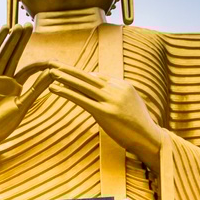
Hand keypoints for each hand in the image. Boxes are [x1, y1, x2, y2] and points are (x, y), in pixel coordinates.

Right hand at [0, 24, 55, 150]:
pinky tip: (3, 31)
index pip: (28, 69)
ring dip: (10, 39)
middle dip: (21, 40)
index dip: (39, 62)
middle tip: (29, 24)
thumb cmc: (4, 125)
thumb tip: (53, 74)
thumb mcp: (23, 105)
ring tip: (18, 25)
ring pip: (3, 53)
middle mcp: (3, 79)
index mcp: (15, 87)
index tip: (51, 58)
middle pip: (14, 55)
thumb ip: (36, 88)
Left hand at [46, 64, 165, 163]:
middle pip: (88, 76)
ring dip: (65, 78)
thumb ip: (118, 94)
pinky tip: (54, 89)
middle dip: (69, 69)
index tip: (67, 70)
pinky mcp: (104, 113)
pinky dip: (66, 93)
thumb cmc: (139, 124)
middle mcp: (116, 89)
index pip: (99, 77)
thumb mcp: (131, 103)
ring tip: (51, 72)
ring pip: (83, 85)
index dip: (81, 75)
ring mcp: (110, 100)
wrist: (148, 138)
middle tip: (53, 62)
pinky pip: (81, 99)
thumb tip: (105, 90)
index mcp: (123, 85)